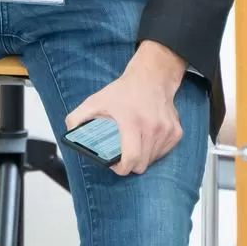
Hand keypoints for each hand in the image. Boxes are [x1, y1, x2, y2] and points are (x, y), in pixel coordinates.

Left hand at [65, 40, 186, 176]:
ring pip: (153, 159)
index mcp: (133, 122)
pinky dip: (154, 150)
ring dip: (143, 157)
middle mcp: (153, 128)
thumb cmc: (124, 90)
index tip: (115, 164)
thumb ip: (78, 117)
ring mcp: (167, 130)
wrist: (152, 77)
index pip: (131, 159)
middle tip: (122, 154)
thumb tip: (70, 133)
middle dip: (130, 164)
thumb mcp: (96, 100)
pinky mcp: (176, 132)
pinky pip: (163, 152)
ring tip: (133, 143)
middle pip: (142, 164)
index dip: (121, 168)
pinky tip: (146, 138)